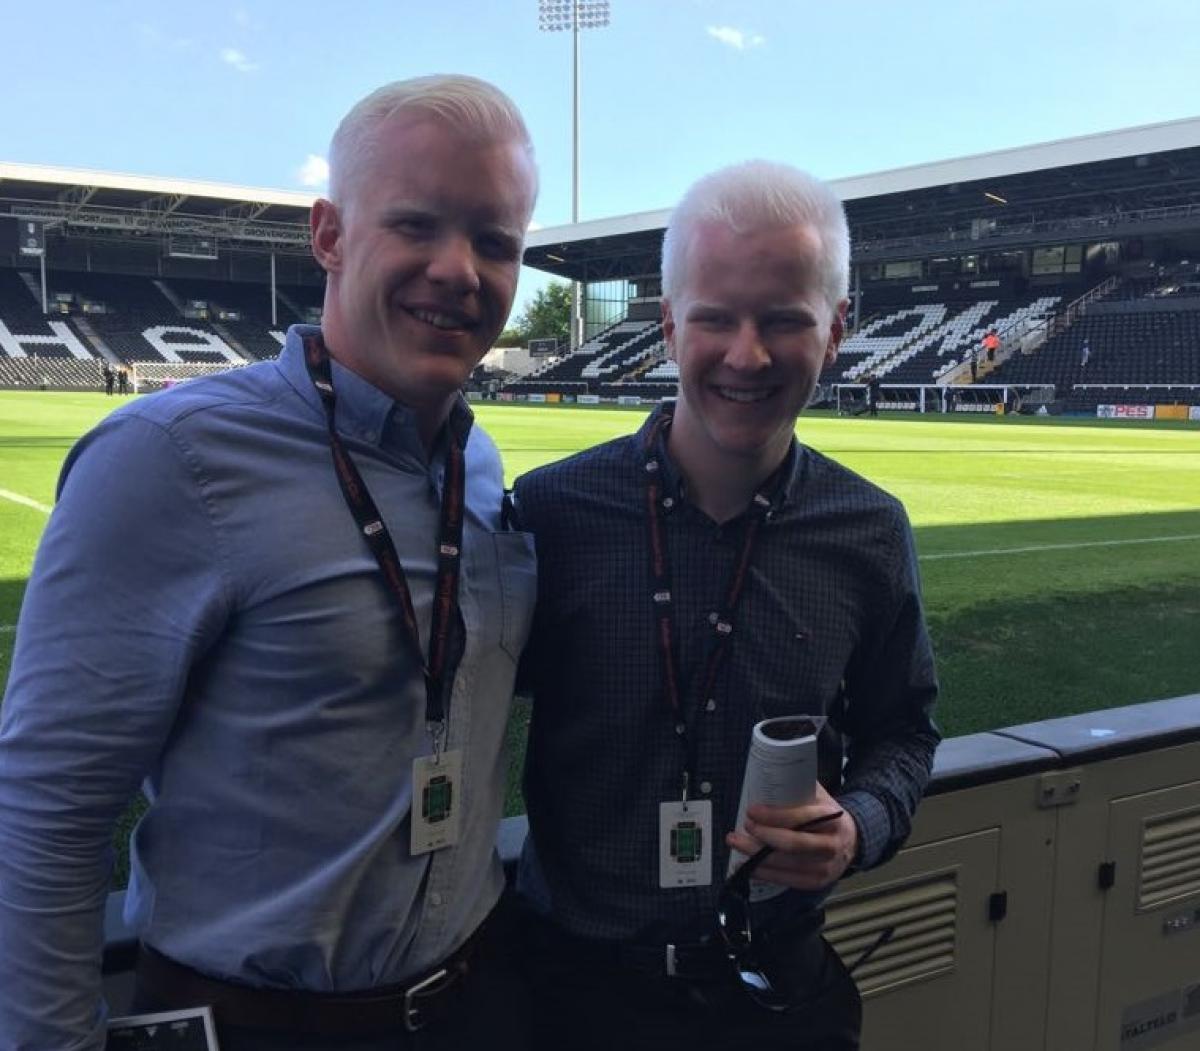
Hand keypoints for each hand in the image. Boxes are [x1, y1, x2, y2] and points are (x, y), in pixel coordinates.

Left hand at [724, 782, 858, 891]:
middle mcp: (830, 845)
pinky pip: (785, 880)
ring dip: (755, 855)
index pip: (802, 818)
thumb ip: (799, 787)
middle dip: (762, 836)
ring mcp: (824, 868)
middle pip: (792, 845)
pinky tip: (747, 864)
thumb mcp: (820, 797)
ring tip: (736, 842)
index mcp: (832, 819)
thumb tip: (768, 772)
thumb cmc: (828, 816)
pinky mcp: (816, 883)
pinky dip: (763, 873)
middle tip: (743, 826)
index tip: (752, 811)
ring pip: (785, 864)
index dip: (774, 816)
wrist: (852, 842)